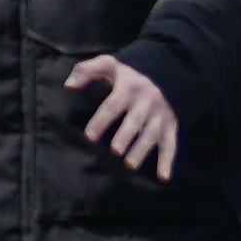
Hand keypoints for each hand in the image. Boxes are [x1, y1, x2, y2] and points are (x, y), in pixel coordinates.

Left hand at [66, 53, 182, 179]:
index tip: (90, 136)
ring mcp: (160, 114)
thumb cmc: (129, 71)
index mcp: (129, 87)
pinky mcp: (171, 124)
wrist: (167, 68)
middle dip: (126, 135)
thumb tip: (68, 85)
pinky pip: (171, 143)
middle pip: (135, 121)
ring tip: (130, 165)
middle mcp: (147, 101)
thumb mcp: (108, 63)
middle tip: (115, 150)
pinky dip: (168, 160)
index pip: (113, 105)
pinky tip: (163, 177)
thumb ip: (86, 71)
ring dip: (142, 149)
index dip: (101, 120)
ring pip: (152, 133)